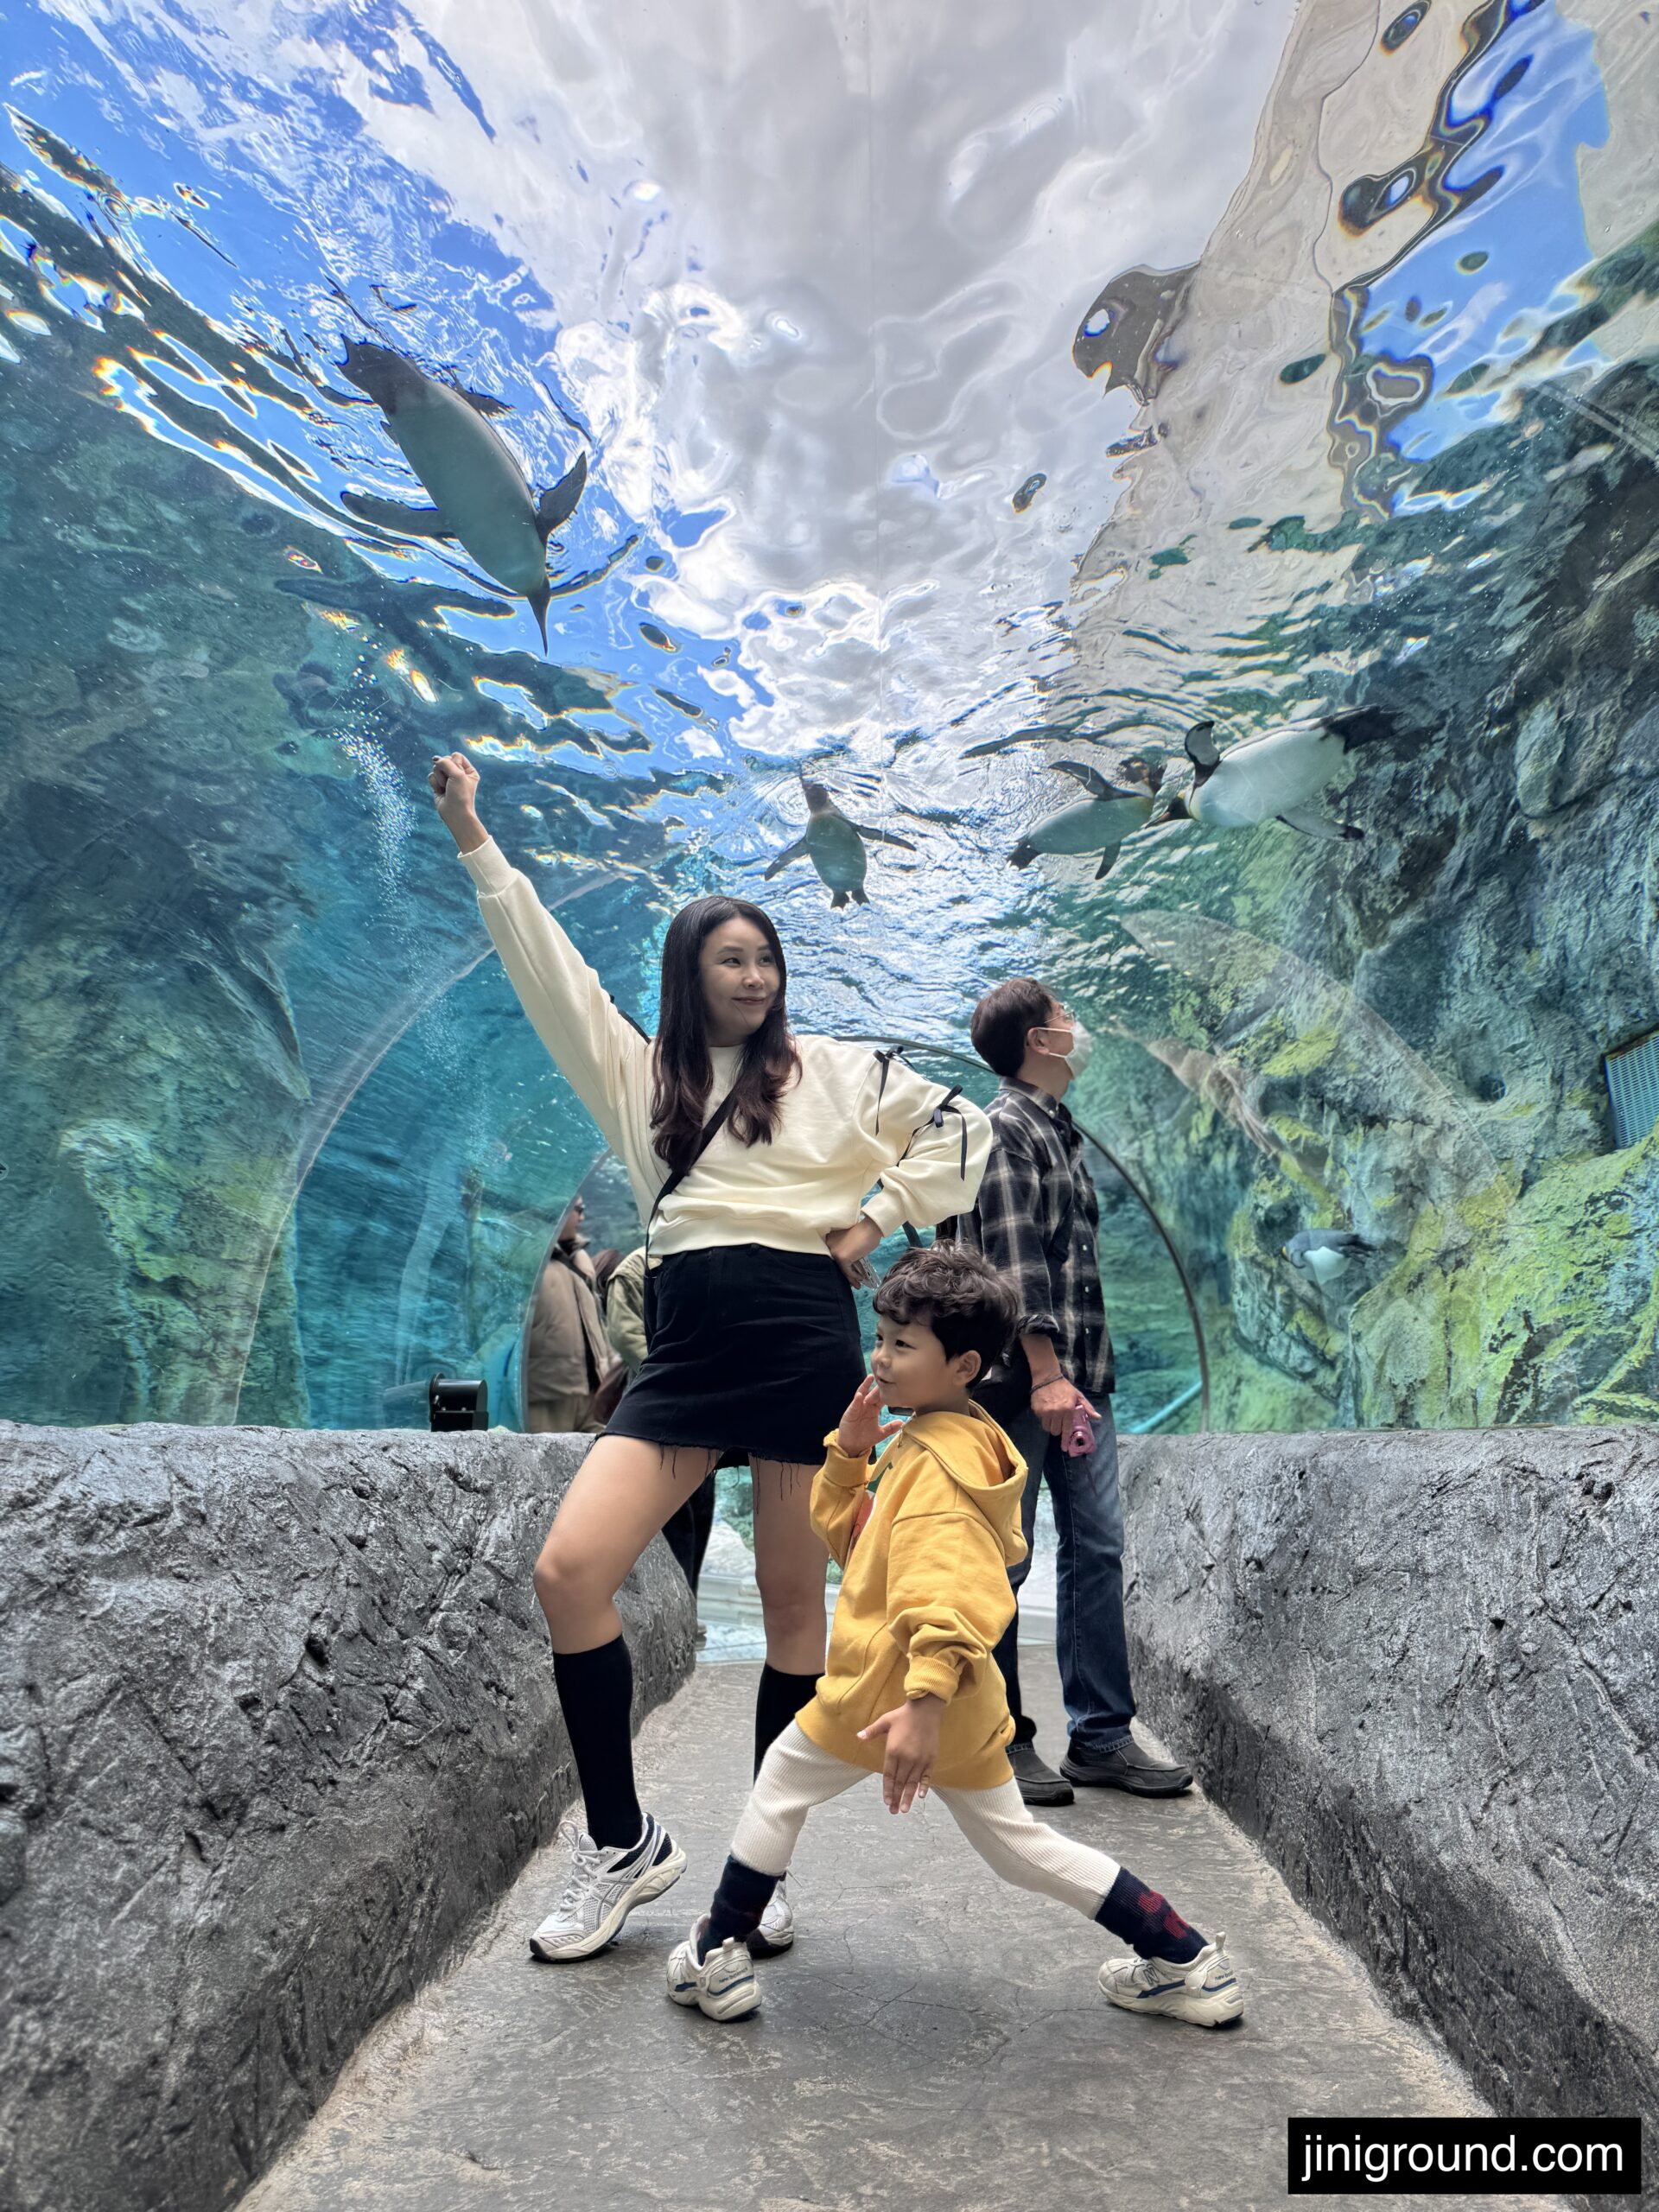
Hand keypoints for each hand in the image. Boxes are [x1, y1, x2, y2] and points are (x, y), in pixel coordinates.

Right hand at [428, 750, 485, 848]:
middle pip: (444, 760)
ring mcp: (448, 780)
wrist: (455, 813)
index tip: (457, 775)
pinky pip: (431, 776)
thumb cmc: (460, 795)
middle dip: (445, 771)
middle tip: (450, 783)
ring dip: (440, 778)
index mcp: (469, 770)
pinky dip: (434, 783)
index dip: (453, 763)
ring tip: (446, 788)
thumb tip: (434, 759)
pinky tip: (440, 792)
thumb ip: (445, 762)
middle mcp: (459, 774)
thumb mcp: (457, 774)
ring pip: (436, 768)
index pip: (456, 755)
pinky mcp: (438, 785)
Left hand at [824, 1215, 881, 1286]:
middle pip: (837, 1265)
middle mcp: (829, 1245)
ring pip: (842, 1269)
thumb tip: (850, 1269)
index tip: (848, 1276)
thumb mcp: (851, 1243)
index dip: (842, 1268)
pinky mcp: (842, 1258)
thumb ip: (847, 1253)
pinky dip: (854, 1276)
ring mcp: (835, 1252)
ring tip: (857, 1284)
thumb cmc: (865, 1233)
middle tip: (853, 1282)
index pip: (834, 1258)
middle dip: (846, 1275)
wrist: (871, 1227)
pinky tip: (861, 1278)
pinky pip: (847, 1271)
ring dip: (851, 1278)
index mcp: (829, 1240)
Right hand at [836, 1375, 904, 1458]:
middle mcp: (866, 1406)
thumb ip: (890, 1428)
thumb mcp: (880, 1433)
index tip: (895, 1385)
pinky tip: (861, 1394)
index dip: (887, 1392)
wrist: (852, 1446)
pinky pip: (854, 1404)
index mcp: (874, 1410)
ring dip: (865, 1386)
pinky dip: (857, 1399)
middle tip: (885, 1376)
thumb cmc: (865, 1438)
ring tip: (870, 1377)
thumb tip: (902, 1423)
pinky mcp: (850, 1412)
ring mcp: (858, 1408)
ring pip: (862, 1394)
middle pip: (874, 1394)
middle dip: (878, 1386)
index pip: (882, 1399)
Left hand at [858, 1694, 943, 1811]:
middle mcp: (906, 1758)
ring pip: (912, 1782)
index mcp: (893, 1751)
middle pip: (900, 1782)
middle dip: (896, 1798)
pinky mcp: (930, 1759)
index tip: (886, 1801)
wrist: (925, 1709)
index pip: (889, 1776)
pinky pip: (926, 1776)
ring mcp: (919, 1759)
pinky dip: (923, 1786)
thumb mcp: (885, 1721)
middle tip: (894, 1812)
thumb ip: (871, 1731)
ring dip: (908, 1797)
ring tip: (904, 1810)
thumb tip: (858, 1736)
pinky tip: (920, 1796)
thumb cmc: (903, 1715)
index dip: (887, 1790)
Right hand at [1030, 1374, 1098, 1437]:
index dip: (1064, 1440)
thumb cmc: (1064, 1387)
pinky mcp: (1037, 1410)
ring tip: (1052, 1417)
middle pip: (1055, 1431)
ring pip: (1047, 1427)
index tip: (1064, 1448)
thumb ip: (1087, 1407)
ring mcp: (1045, 1411)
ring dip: (1050, 1425)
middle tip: (1059, 1422)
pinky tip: (1046, 1409)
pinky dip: (1043, 1418)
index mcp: (1068, 1409)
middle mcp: (1056, 1412)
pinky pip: (1040, 1420)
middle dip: (1058, 1429)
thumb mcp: (1078, 1395)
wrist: (1047, 1377)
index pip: (1066, 1429)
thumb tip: (1098, 1417)